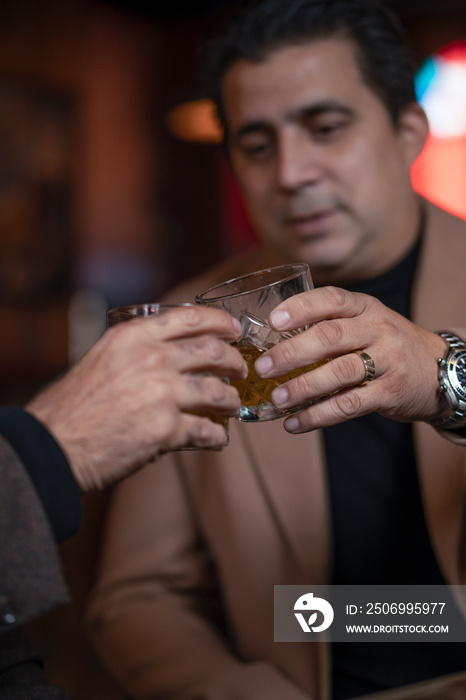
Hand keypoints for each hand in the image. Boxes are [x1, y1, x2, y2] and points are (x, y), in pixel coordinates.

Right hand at [27, 306, 246, 489]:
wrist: (55, 444)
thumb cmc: (75, 403)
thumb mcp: (103, 356)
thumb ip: (137, 348)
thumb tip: (172, 349)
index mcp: (134, 336)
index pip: (191, 318)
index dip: (221, 322)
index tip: (234, 329)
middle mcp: (151, 359)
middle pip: (214, 352)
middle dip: (235, 362)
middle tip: (241, 370)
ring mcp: (162, 394)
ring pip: (218, 392)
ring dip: (231, 400)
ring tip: (232, 405)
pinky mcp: (166, 430)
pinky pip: (207, 430)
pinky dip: (217, 436)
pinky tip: (217, 438)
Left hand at [254, 286, 446, 432]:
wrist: (438, 369)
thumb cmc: (385, 344)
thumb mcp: (365, 322)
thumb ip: (329, 325)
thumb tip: (271, 342)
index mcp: (365, 307)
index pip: (332, 299)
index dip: (301, 308)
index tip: (273, 321)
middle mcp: (377, 329)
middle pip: (331, 336)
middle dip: (292, 352)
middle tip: (262, 367)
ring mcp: (387, 360)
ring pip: (340, 372)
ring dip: (303, 387)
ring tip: (276, 399)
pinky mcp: (390, 392)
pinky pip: (350, 404)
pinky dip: (319, 415)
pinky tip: (295, 423)